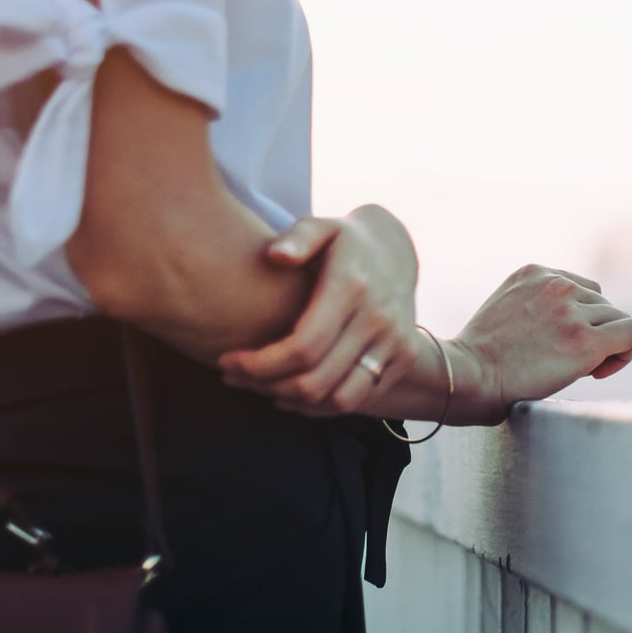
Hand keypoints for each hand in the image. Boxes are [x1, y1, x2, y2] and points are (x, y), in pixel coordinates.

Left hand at [219, 207, 419, 414]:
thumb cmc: (344, 240)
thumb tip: (276, 255)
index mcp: (352, 287)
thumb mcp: (322, 226)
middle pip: (317, 379)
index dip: (261, 364)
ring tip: (262, 388)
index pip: (304, 346)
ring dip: (294, 401)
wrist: (397, 249)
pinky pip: (358, 399)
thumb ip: (299, 237)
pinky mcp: (404, 357)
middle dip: (266, 386)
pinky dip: (321, 406)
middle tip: (234, 377)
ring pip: (339, 399)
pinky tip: (291, 393)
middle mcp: (378, 318)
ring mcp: (396, 341)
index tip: (227, 361)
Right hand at [453, 264, 631, 418]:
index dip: (577, 317)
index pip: (579, 287)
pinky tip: (598, 372)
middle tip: (566, 362)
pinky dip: (624, 353)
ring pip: (616, 319)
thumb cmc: (477, 360)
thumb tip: (572, 328)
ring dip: (605, 345)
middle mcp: (556, 283)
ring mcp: (572, 309)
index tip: (559, 343)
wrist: (467, 377)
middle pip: (600, 303)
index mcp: (534, 272)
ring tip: (580, 370)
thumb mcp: (505, 311)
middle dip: (590, 332)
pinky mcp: (586, 339)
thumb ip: (536, 306)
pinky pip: (631, 333)